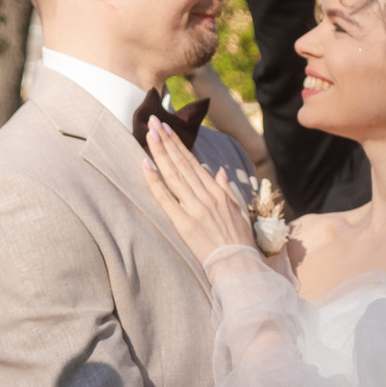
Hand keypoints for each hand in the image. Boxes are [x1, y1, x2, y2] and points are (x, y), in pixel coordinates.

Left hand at [139, 119, 253, 259]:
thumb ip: (227, 189)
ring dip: (160, 152)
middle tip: (153, 121)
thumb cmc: (239, 241)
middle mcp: (205, 195)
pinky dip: (155, 181)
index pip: (193, 162)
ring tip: (149, 134)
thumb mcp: (238, 211)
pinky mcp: (184, 223)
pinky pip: (166, 198)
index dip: (178, 144)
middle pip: (181, 163)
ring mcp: (194, 208)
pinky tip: (145, 164)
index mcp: (218, 191)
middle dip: (166, 140)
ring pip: (173, 175)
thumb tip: (220, 171)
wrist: (238, 265)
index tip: (167, 128)